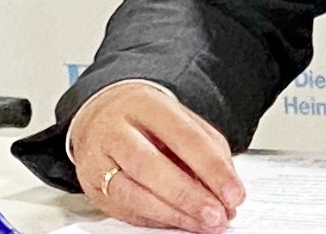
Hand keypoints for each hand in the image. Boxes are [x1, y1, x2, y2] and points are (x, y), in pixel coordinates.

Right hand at [66, 78, 245, 233]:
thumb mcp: (178, 119)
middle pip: (150, 165)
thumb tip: (225, 190)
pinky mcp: (92, 186)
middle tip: (217, 214)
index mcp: (143, 104)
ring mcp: (98, 159)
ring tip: (203, 223)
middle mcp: (115, 129)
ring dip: (174, 214)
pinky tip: (179, 220)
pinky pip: (127, 210)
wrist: (99, 117)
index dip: (211, 168)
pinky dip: (158, 220)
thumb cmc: (144, 121)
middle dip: (188, 196)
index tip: (233, 193)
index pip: (181, 135)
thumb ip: (207, 149)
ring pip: (133, 193)